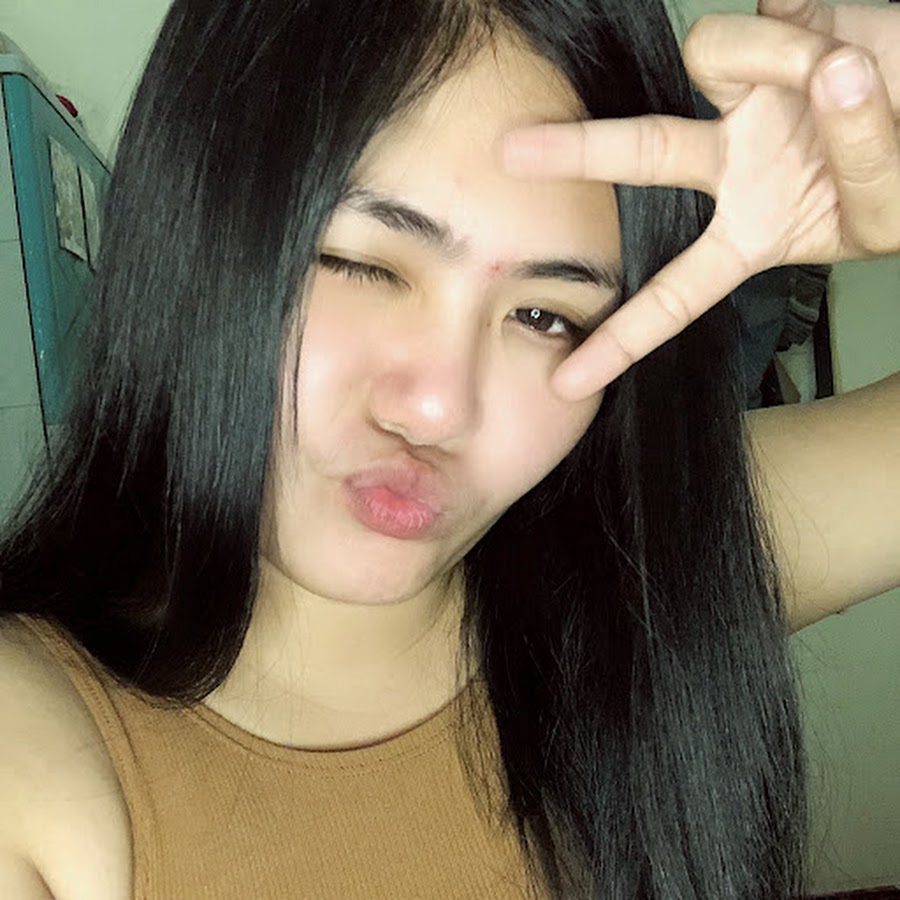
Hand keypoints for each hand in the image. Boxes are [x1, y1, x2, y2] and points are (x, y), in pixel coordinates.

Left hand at [502, 0, 899, 399]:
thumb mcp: (888, 207)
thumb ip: (861, 154)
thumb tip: (832, 75)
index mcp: (751, 233)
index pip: (675, 294)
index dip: (623, 341)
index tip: (565, 382)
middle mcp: (736, 165)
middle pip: (643, 155)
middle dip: (578, 152)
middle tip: (510, 153)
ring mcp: (751, 98)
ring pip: (713, 57)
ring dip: (783, 60)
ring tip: (847, 71)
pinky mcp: (780, 26)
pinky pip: (769, 11)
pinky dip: (801, 23)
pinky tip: (829, 37)